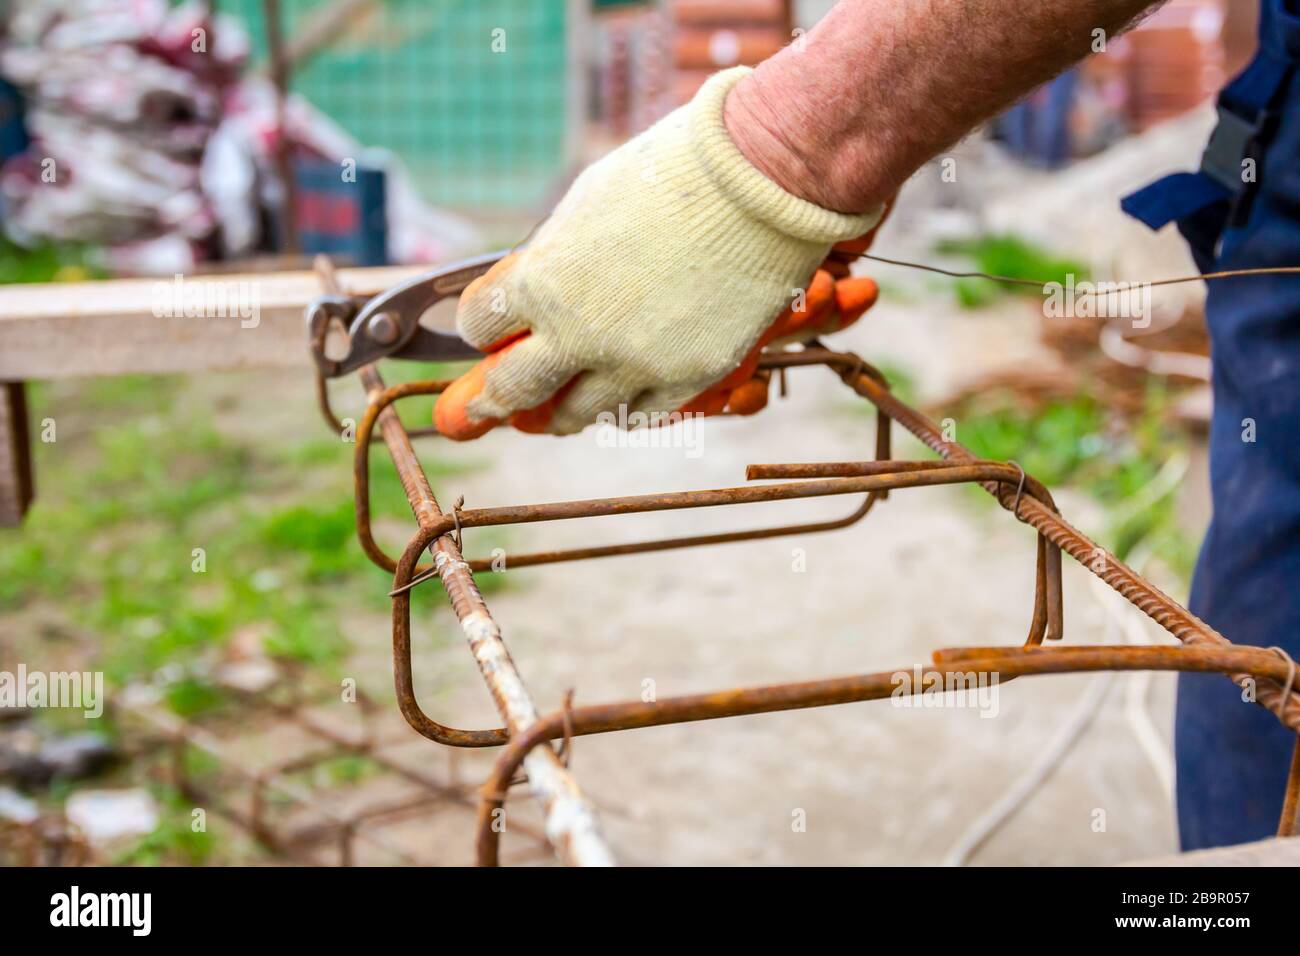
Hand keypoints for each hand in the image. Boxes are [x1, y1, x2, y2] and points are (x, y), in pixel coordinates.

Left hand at [433, 67, 881, 439]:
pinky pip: (639, 414)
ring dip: (560, 411)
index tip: (489, 328)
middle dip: (494, 399)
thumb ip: (553, 257)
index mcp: (540, 281)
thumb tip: (534, 287)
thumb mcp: (586, 202)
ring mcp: (633, 365)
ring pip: (577, 414)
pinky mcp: (687, 380)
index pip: (480, 325)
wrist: (762, 182)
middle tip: (486, 405)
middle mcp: (577, 335)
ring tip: (558, 408)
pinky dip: (624, 406)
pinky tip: (621, 395)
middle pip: (513, 390)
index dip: (481, 326)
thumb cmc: (671, 172)